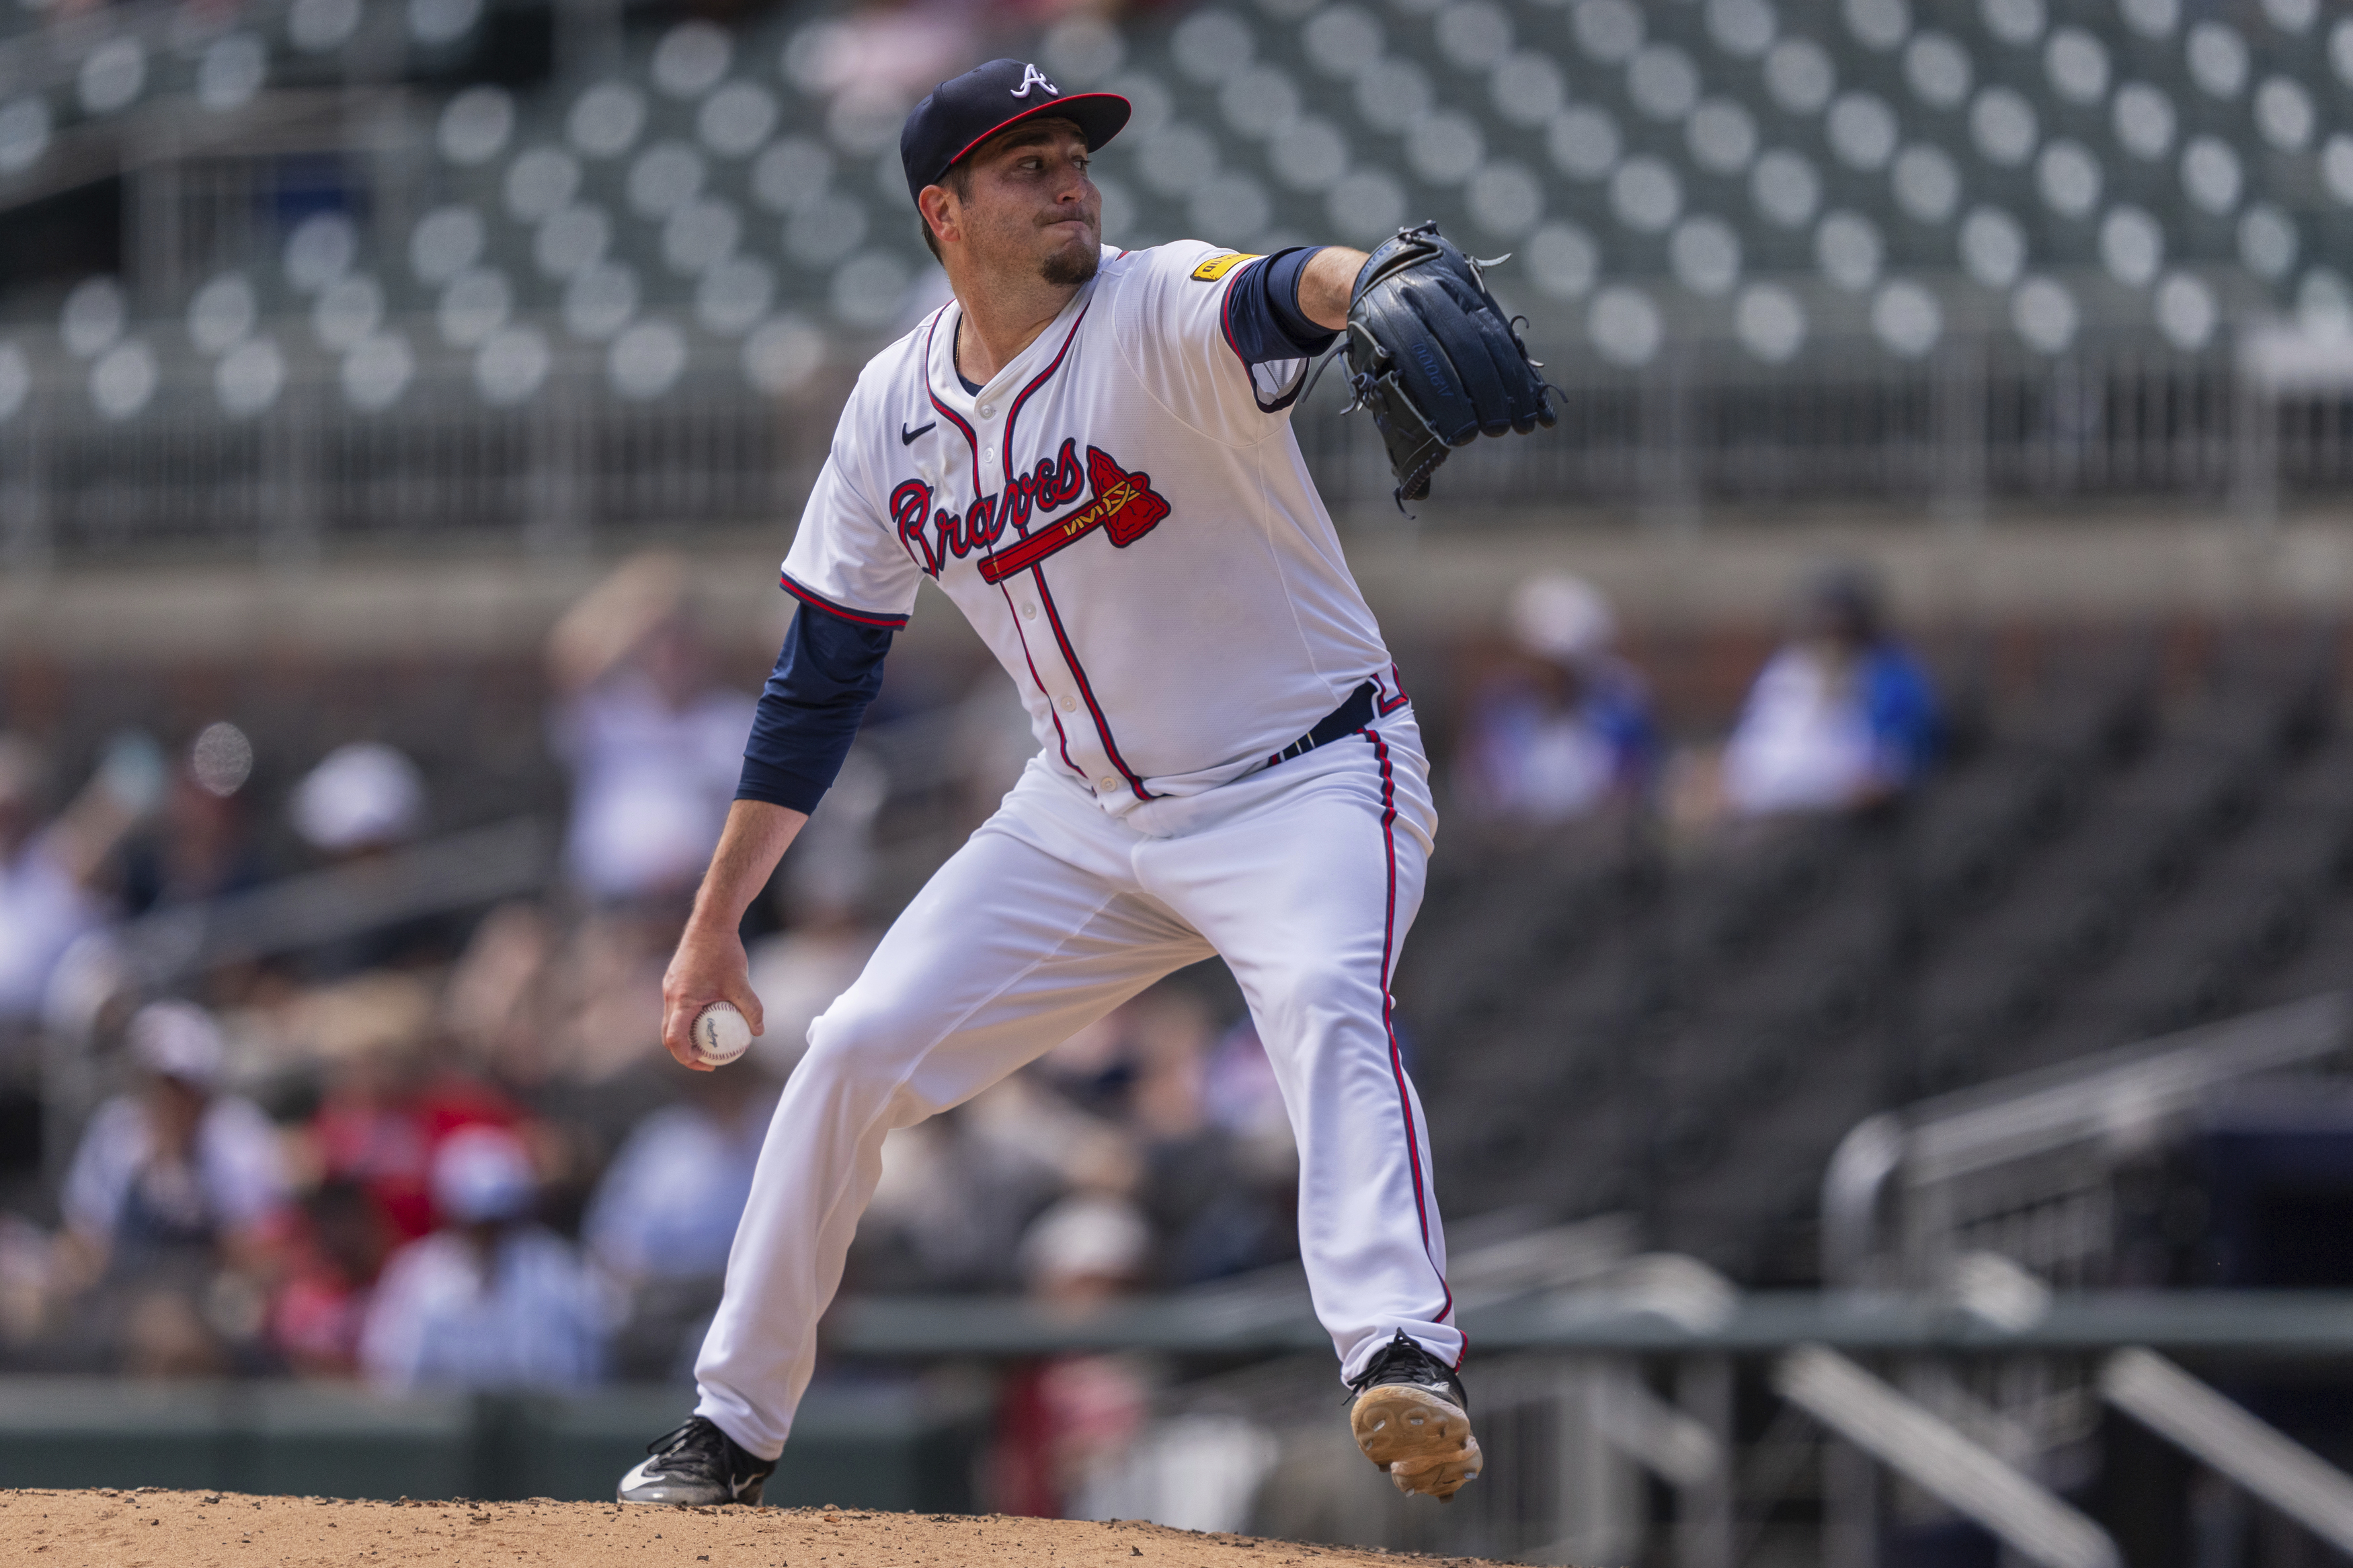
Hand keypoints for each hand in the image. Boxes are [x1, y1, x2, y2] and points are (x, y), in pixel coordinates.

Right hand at [659, 921, 765, 1071]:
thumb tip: (759, 1032)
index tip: (707, 1063)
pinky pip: (677, 1008)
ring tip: (711, 1042)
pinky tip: (711, 1017)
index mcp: (681, 1000)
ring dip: (687, 1035)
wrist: (710, 922)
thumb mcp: (741, 983)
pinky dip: (688, 1019)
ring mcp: (670, 987)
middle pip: (669, 1035)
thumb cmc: (725, 951)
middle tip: (709, 1060)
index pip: (675, 1040)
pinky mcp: (674, 980)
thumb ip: (751, 1008)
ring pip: (672, 1021)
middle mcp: (670, 995)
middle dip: (685, 1053)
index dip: (687, 1058)